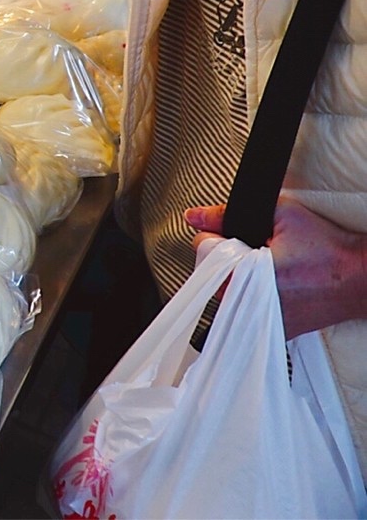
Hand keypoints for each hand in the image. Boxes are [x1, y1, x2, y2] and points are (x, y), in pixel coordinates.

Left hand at [187, 197, 366, 337]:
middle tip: (254, 251)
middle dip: (226, 258)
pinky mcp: (276, 332)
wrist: (360, 278)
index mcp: (245, 276)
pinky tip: (269, 285)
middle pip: (211, 275)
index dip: (216, 236)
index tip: (234, 236)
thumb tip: (195, 216)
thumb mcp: (280, 215)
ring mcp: (262, 322)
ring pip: (227, 294)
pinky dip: (251, 297)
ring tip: (263, 268)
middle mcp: (250, 305)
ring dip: (236, 278)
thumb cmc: (328, 249)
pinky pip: (247, 312)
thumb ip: (228, 214)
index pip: (203, 253)